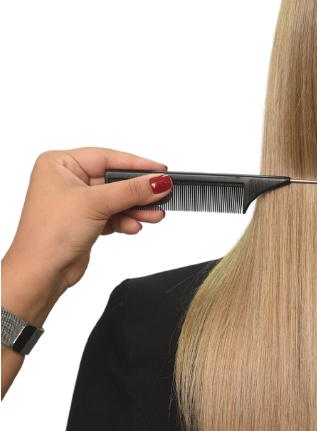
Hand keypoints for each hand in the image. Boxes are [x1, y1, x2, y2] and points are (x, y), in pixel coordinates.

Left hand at [4, 146, 172, 290]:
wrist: (40, 273)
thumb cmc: (48, 234)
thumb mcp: (96, 204)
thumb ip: (131, 191)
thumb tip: (158, 181)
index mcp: (59, 164)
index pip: (107, 158)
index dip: (136, 164)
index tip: (161, 170)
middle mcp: (67, 180)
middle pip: (115, 179)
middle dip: (138, 192)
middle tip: (162, 195)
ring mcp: (77, 201)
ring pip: (117, 198)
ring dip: (136, 208)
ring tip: (154, 215)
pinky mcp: (85, 219)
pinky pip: (114, 214)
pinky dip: (126, 220)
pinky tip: (134, 226)